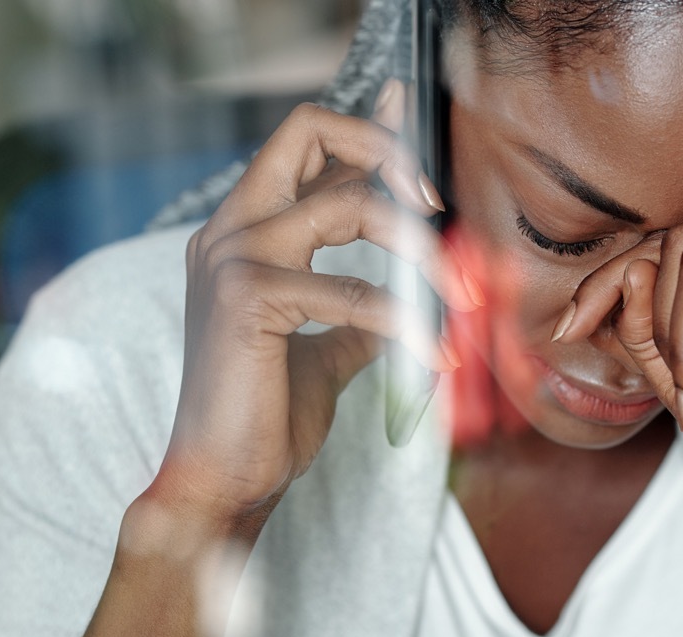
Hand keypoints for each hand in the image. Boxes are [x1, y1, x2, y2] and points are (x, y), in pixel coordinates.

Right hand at [147, 82, 476, 534]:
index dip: (361, 127)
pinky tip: (434, 358)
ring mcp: (232, 259)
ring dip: (417, 246)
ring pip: (346, 205)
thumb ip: (355, 312)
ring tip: (459, 293)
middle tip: (434, 202)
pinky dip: (403, 322)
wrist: (223, 480)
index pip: (302, 151)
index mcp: (240, 236)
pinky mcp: (247, 299)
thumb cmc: (264, 417)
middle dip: (383, 147)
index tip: (404, 109)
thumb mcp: (323, 350)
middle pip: (307, 132)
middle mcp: (228, 232)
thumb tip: (411, 300)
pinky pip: (351, 291)